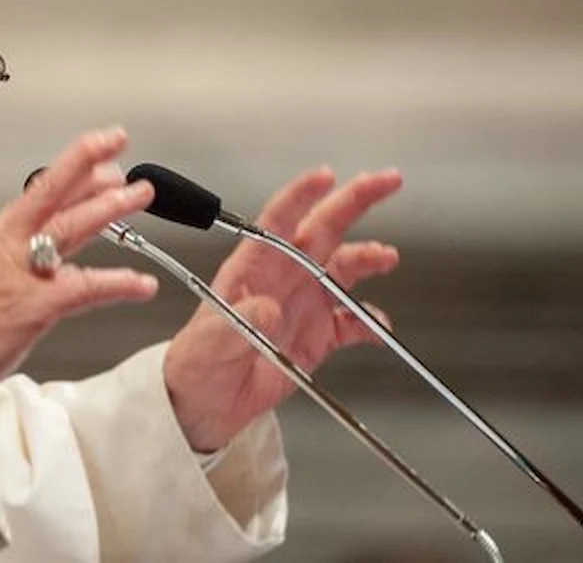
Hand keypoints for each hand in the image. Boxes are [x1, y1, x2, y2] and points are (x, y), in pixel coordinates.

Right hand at [0, 127, 158, 412]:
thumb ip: (21, 254)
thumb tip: (57, 240)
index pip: (38, 191)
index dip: (73, 166)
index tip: (101, 149)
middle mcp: (3, 247)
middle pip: (48, 193)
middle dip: (87, 164)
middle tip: (118, 142)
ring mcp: (16, 275)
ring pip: (67, 228)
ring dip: (107, 209)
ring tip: (138, 195)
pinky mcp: (30, 308)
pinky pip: (82, 288)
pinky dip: (116, 283)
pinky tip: (140, 283)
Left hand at [163, 167, 402, 451]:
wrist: (204, 405)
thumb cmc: (195, 365)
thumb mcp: (209, 344)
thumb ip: (238, 324)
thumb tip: (268, 308)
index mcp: (252, 268)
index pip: (278, 220)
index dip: (302, 195)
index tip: (325, 176)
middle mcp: (282, 279)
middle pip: (323, 229)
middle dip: (355, 202)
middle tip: (386, 181)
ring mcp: (302, 305)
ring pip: (343, 269)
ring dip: (367, 258)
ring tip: (386, 257)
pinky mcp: (317, 338)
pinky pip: (351, 323)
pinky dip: (370, 323)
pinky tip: (378, 328)